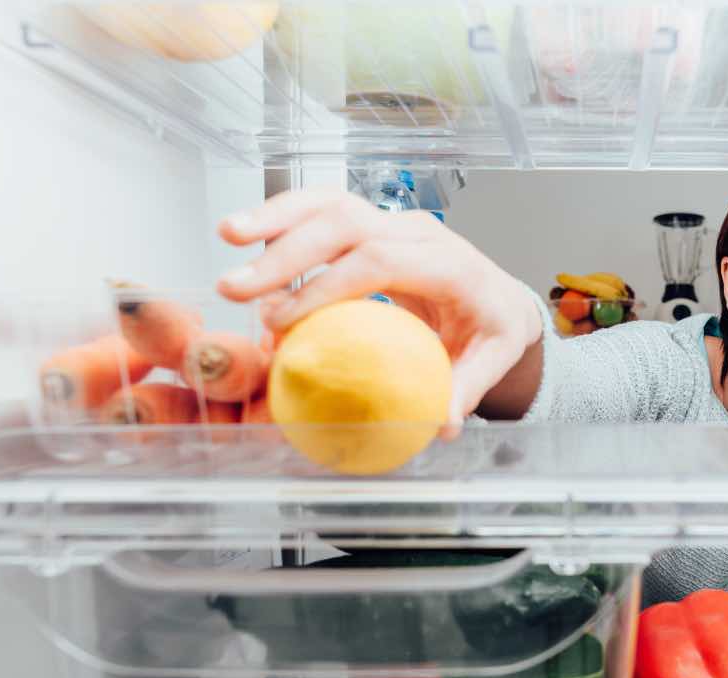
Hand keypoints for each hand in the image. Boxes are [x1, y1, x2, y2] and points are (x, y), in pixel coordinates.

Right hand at [216, 188, 542, 427]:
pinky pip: (324, 209)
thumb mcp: (492, 361)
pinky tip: (244, 233)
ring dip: (276, 217)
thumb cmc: (492, 330)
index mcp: (450, 264)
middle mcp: (419, 232)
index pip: (381, 261)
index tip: (283, 320)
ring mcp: (394, 222)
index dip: (328, 286)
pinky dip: (283, 216)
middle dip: (287, 252)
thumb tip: (442, 424)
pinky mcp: (373, 223)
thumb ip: (466, 389)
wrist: (500, 298)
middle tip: (237, 288)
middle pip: (347, 224)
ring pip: (331, 203)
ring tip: (227, 235)